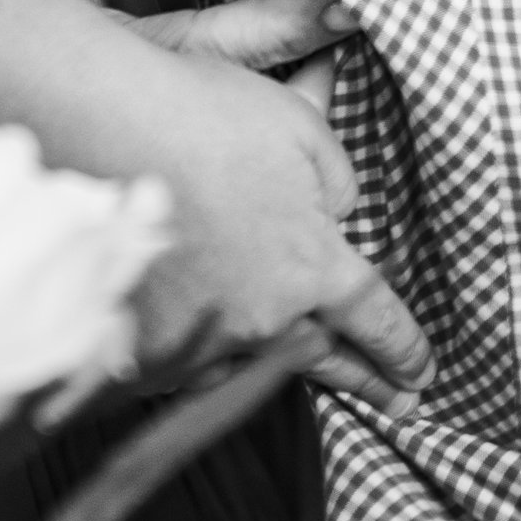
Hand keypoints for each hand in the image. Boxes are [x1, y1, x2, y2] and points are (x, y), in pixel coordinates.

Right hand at [117, 41, 434, 413]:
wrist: (97, 127)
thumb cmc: (205, 115)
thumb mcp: (299, 128)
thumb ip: (335, 181)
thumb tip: (338, 212)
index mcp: (309, 264)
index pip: (374, 319)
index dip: (403, 348)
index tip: (424, 374)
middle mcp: (260, 316)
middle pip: (321, 358)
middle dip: (364, 382)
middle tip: (399, 406)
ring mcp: (196, 339)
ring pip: (250, 358)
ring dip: (275, 359)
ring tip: (305, 364)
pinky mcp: (139, 346)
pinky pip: (188, 364)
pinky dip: (206, 354)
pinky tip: (211, 346)